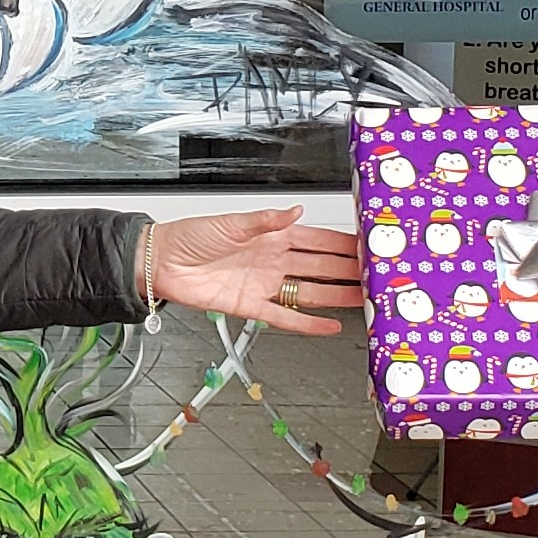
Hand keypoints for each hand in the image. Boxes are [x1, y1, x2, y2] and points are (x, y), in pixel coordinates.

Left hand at [149, 207, 366, 334]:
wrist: (162, 262)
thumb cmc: (191, 236)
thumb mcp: (232, 222)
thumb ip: (266, 220)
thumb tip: (296, 210)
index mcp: (271, 236)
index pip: (316, 240)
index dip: (342, 244)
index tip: (366, 247)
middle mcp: (273, 261)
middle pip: (320, 267)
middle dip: (348, 272)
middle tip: (375, 278)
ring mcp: (265, 285)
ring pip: (309, 292)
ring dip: (336, 297)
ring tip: (362, 302)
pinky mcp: (251, 306)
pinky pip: (285, 317)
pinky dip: (308, 323)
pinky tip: (329, 326)